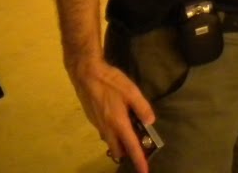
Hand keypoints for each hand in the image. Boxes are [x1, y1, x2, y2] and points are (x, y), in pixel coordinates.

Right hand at [68, 58, 154, 172]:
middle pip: (118, 149)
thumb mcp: (131, 92)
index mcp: (118, 123)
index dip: (139, 160)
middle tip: (140, 146)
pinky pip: (105, 133)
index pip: (131, 147)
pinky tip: (120, 121)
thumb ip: (142, 107)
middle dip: (128, 152)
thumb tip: (150, 121)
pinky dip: (114, 133)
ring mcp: (97, 125)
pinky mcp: (93, 119)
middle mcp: (106, 128)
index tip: (144, 172)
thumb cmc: (111, 82)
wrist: (86, 74)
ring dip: (120, 142)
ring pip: (110, 142)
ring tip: (132, 133)